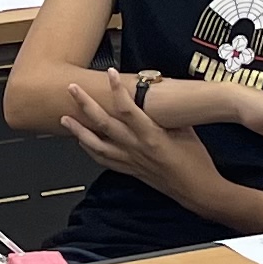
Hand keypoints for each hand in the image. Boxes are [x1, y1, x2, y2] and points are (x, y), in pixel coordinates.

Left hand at [60, 76, 211, 200]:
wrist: (197, 190)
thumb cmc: (196, 161)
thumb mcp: (186, 130)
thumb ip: (169, 114)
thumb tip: (160, 96)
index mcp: (152, 136)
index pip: (128, 109)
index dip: (117, 90)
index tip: (110, 73)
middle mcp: (136, 148)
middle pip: (104, 124)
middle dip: (85, 105)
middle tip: (72, 89)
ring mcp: (130, 161)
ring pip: (97, 145)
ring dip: (79, 130)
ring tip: (65, 118)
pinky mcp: (130, 171)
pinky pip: (103, 159)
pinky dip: (90, 150)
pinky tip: (81, 142)